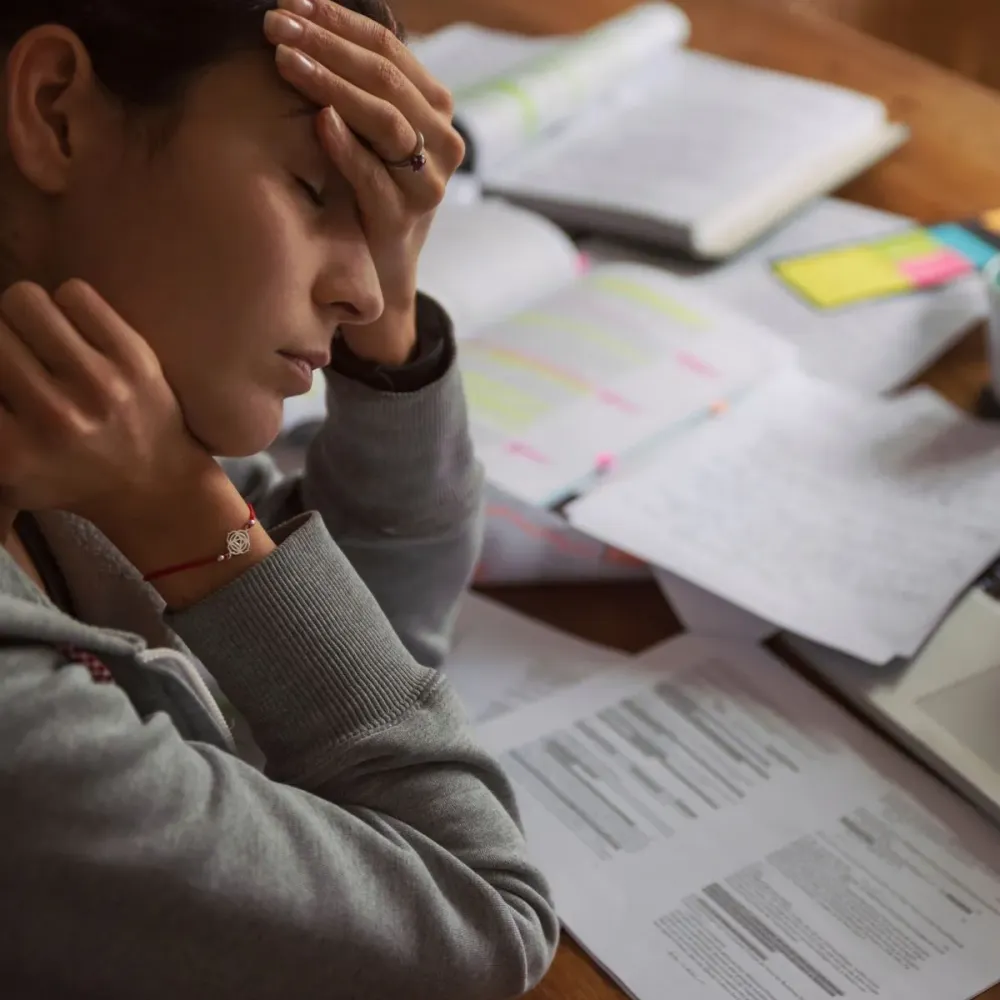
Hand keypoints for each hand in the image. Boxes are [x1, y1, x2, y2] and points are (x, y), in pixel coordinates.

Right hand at [0, 281, 217, 525]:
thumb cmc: (66, 474)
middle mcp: (54, 417)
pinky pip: (74, 292)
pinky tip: (75, 334)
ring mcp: (99, 385)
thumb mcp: (4, 472)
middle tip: (12, 353)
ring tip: (36, 337)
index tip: (2, 373)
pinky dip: (67, 305)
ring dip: (22, 314)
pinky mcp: (136, 358)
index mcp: (11, 451)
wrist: (155, 484)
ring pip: (23, 298)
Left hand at [264, 0, 465, 363]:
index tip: (292, 3)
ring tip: (286, 62)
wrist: (381, 269)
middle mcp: (443, 141)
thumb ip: (360, 86)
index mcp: (435, 109)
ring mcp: (427, 182)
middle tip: (277, 26)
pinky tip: (317, 120)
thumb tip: (311, 17)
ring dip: (332, 86)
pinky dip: (346, 147)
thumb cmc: (368, 190)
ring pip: (385, 121)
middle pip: (385, 79)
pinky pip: (375, 176)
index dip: (340, 22)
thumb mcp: (369, 132)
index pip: (390, 49)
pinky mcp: (405, 219)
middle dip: (327, 46)